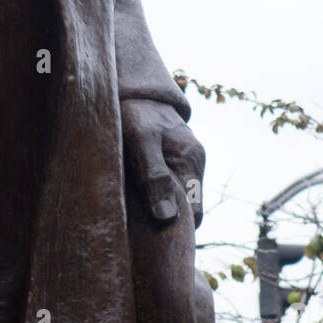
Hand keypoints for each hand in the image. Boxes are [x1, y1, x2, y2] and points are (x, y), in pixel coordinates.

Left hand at [120, 99, 205, 228]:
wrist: (128, 83)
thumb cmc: (134, 111)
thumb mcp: (141, 140)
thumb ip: (154, 176)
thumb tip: (166, 217)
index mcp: (191, 160)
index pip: (194, 214)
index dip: (177, 230)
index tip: (153, 238)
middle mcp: (192, 161)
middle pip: (186, 207)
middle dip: (166, 220)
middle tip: (138, 229)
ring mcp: (182, 157)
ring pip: (175, 195)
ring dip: (157, 206)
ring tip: (133, 212)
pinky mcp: (168, 153)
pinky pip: (166, 182)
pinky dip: (152, 192)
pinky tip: (133, 194)